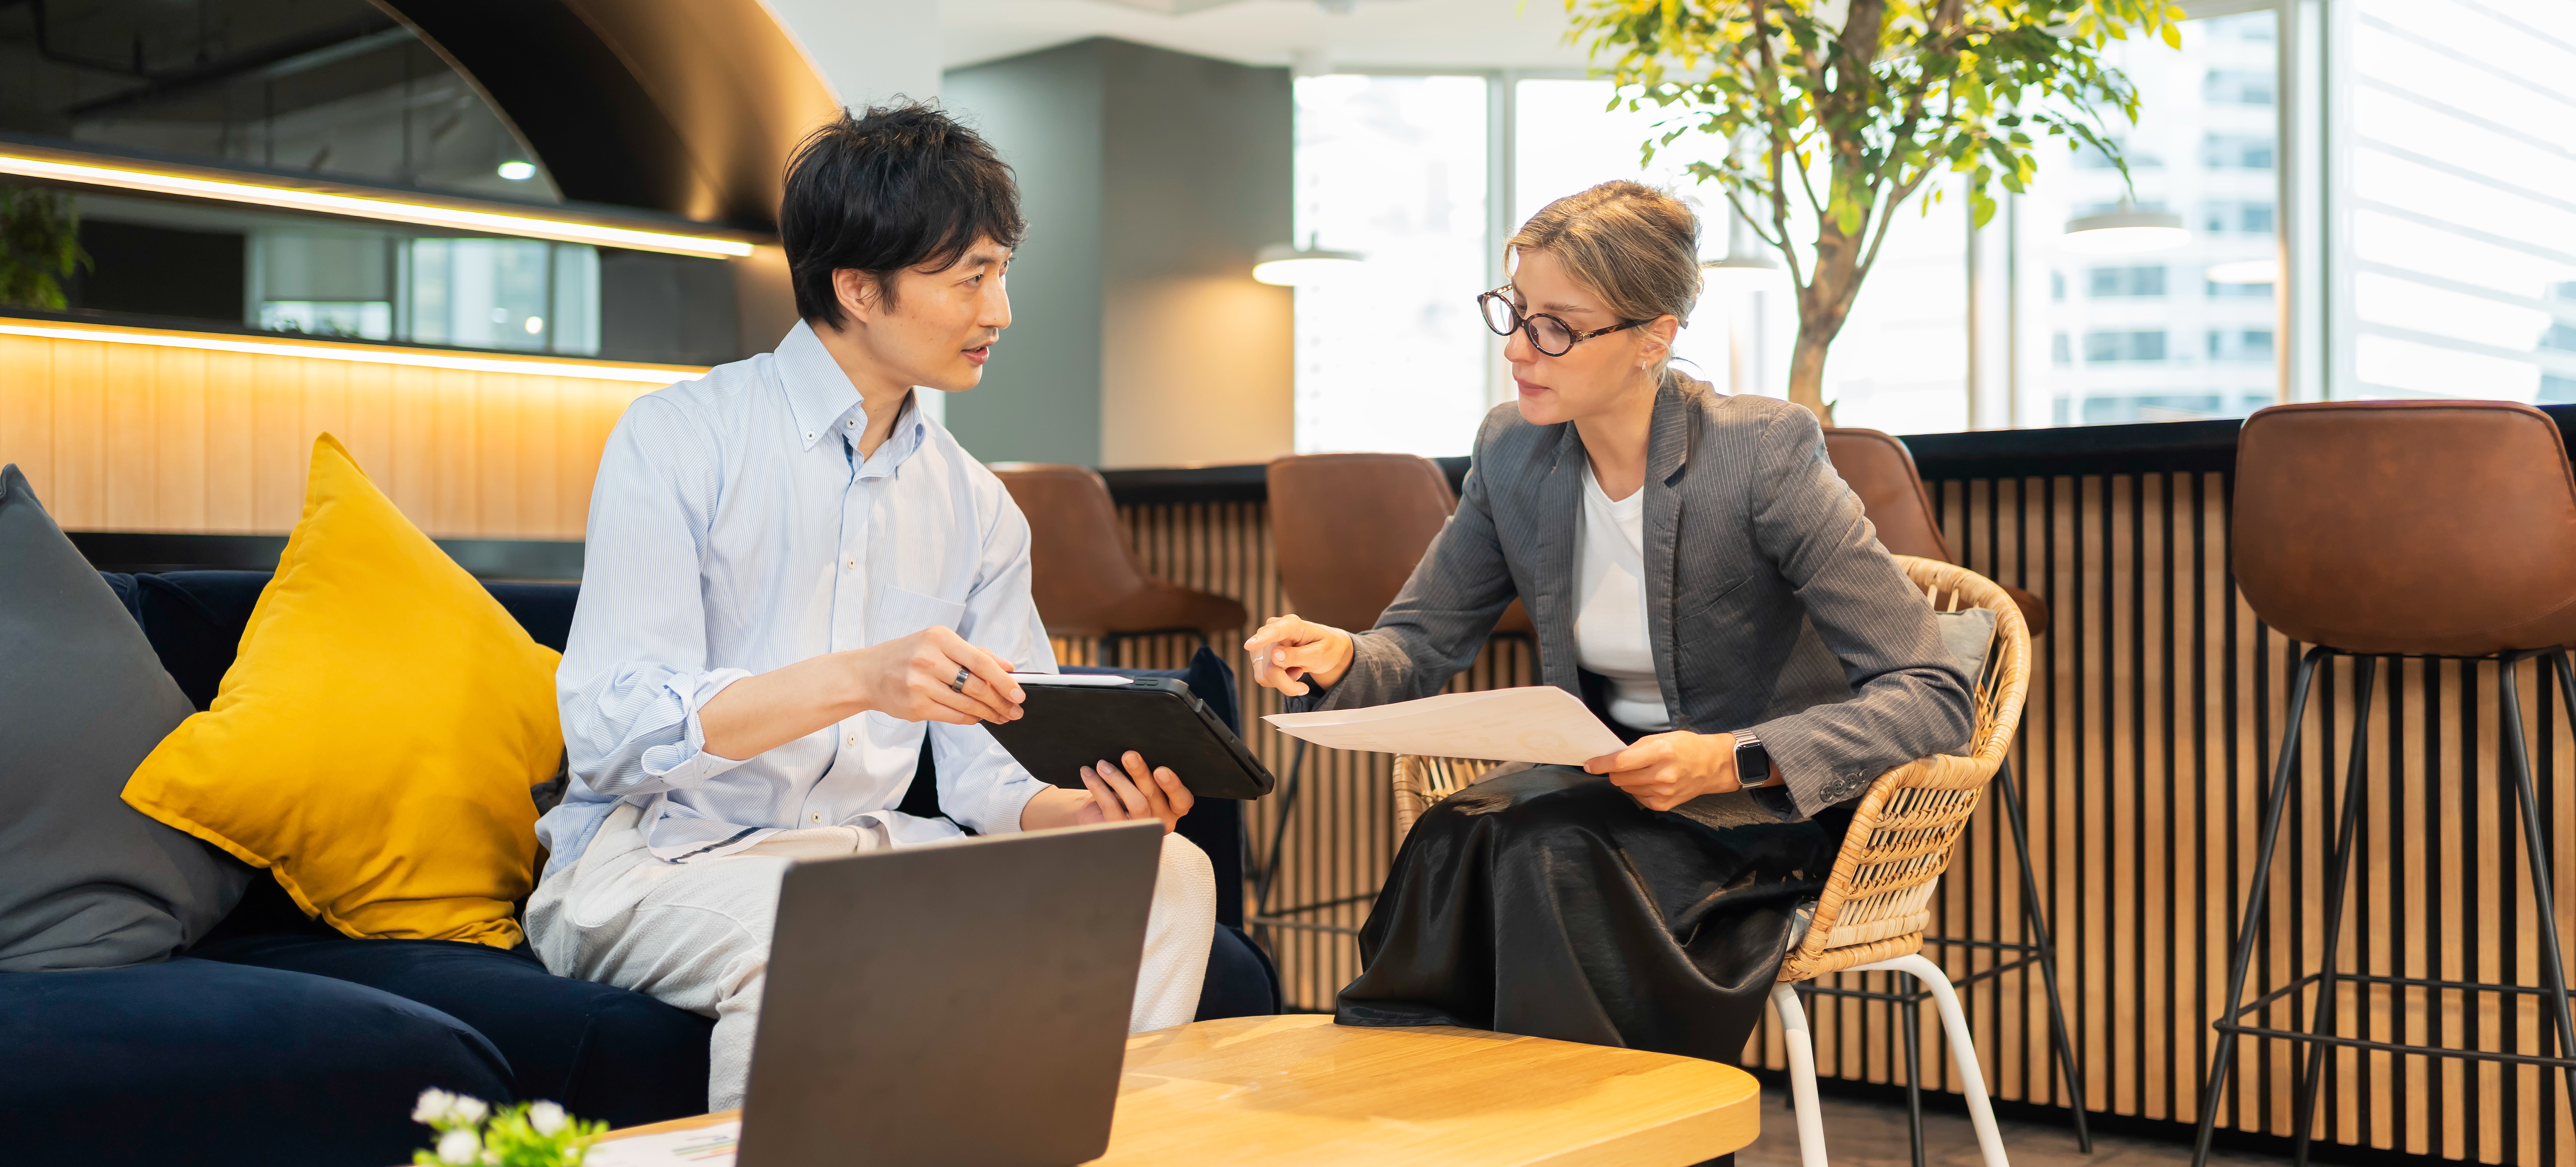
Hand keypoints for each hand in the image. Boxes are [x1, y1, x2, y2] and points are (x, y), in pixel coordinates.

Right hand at [847, 626, 1023, 725]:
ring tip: (1003, 717)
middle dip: (1001, 701)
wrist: (866, 674)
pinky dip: (970, 719)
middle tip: (1016, 710)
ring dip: (989, 713)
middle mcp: (928, 659)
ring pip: (966, 704)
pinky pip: (952, 716)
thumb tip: (1008, 667)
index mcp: (938, 638)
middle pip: (976, 686)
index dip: (1003, 680)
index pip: (980, 661)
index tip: (1019, 693)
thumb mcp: (938, 643)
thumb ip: (974, 653)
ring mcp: (919, 684)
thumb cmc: (908, 655)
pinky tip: (979, 718)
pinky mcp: (915, 706)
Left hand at [1074, 750, 1193, 833]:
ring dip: (1118, 779)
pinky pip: (1110, 806)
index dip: (1174, 786)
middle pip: (1154, 797)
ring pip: (1136, 804)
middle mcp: (1162, 822)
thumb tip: (1134, 754)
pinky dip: (1098, 786)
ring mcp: (1141, 830)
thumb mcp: (1140, 784)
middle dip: (1141, 774)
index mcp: (1173, 808)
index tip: (1161, 770)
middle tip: (1129, 756)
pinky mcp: (1118, 832)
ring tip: (1102, 764)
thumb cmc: (1124, 793)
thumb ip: (1145, 775)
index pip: (1183, 800)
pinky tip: (1088, 773)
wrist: (1098, 814)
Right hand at [1242, 614, 1354, 696]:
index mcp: (1292, 624)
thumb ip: (1298, 655)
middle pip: (1269, 664)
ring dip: (1284, 682)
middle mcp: (1274, 629)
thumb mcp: (1319, 654)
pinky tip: (1291, 671)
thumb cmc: (1326, 648)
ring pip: (1264, 674)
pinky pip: (1263, 677)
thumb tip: (1274, 656)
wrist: (1325, 649)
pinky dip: (1279, 681)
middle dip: (1286, 682)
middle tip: (1303, 687)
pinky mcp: (1260, 655)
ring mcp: (1264, 642)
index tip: (1249, 645)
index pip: (1274, 631)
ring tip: (1299, 670)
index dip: (1261, 639)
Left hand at [1583, 732, 1739, 811]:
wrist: (1712, 765)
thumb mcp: (1661, 738)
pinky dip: (1639, 789)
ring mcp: (1663, 792)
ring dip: (1629, 780)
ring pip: (1627, 789)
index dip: (1600, 764)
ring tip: (1646, 771)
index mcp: (1660, 752)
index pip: (1620, 763)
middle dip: (1615, 771)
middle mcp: (1661, 775)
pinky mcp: (1664, 804)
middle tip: (1625, 765)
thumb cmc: (1686, 747)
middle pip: (1619, 779)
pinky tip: (1653, 782)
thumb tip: (1610, 759)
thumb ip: (1635, 749)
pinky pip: (1638, 798)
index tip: (1589, 765)